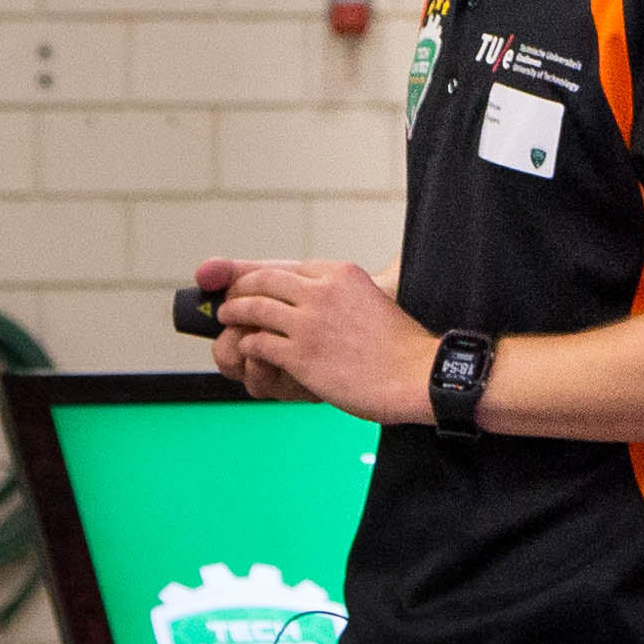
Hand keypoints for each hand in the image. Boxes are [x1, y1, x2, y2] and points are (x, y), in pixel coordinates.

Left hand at [210, 259, 437, 426]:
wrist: (416, 375)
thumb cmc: (400, 347)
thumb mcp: (372, 301)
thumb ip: (342, 297)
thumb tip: (318, 304)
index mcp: (340, 273)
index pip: (289, 268)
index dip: (263, 277)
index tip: (253, 285)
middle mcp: (321, 291)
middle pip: (264, 281)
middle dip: (241, 288)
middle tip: (230, 299)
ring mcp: (309, 323)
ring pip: (254, 308)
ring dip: (234, 313)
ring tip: (227, 318)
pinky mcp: (301, 354)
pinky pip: (258, 343)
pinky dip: (246, 344)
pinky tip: (246, 348)